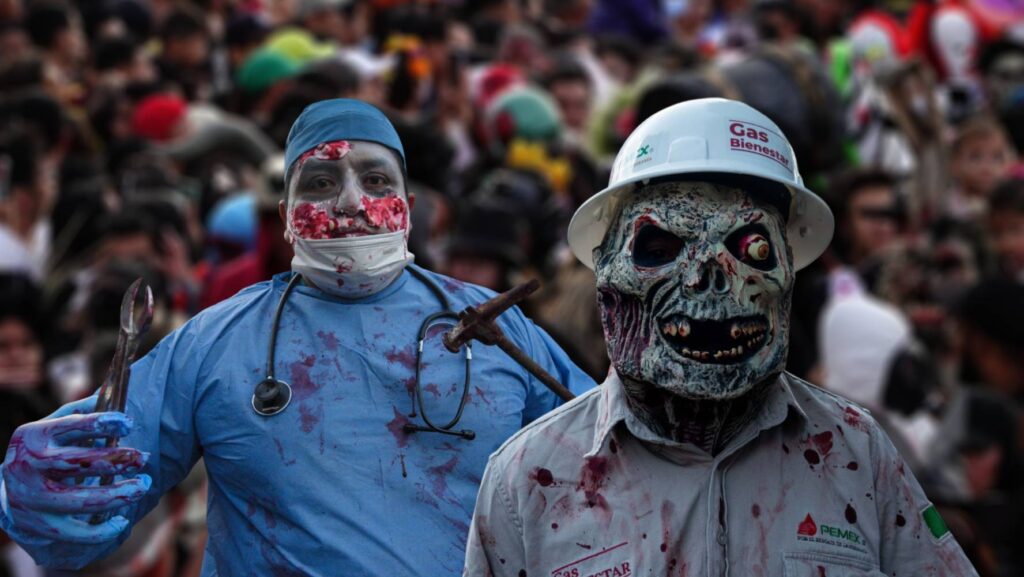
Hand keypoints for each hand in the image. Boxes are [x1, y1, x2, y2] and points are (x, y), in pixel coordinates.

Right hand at [2, 397, 150, 542]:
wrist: (11, 488)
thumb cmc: (47, 451)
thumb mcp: (56, 428)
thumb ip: (82, 413)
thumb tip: (115, 396)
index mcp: (33, 435)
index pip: (69, 425)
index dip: (99, 424)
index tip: (128, 424)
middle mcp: (26, 465)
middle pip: (76, 463)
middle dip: (115, 461)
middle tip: (142, 458)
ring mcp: (29, 497)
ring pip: (78, 500)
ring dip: (116, 494)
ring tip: (142, 486)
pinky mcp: (35, 524)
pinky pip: (72, 532)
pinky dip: (100, 530)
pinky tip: (121, 521)